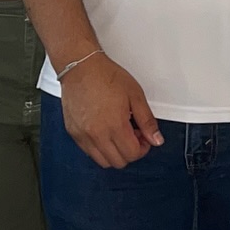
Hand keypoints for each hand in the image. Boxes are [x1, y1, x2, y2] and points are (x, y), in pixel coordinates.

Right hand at [59, 53, 162, 168]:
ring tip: (117, 134)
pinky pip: (88, 152)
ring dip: (114, 153)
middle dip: (129, 152)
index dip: (142, 148)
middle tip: (132, 135)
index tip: (143, 138)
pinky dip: (99, 149)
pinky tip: (104, 132)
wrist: (81, 67)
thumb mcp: (135, 95)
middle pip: (118, 162)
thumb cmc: (105, 76)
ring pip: (102, 161)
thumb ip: (147, 121)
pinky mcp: (73, 132)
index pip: (132, 154)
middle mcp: (96, 134)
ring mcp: (82, 135)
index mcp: (114, 125)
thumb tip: (156, 139)